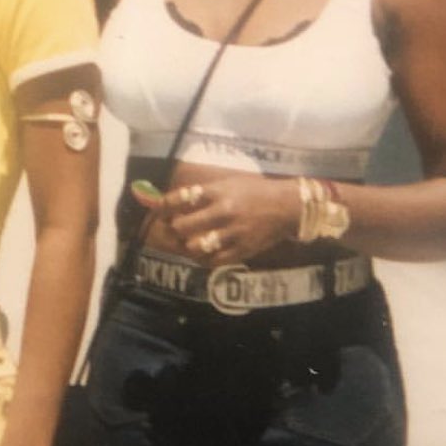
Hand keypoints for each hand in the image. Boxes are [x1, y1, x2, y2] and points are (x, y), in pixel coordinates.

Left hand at [157, 173, 300, 263]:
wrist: (288, 206)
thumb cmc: (254, 192)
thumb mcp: (228, 184)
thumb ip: (202, 192)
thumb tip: (173, 199)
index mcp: (218, 192)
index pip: (181, 198)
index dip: (163, 205)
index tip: (157, 209)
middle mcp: (224, 212)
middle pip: (183, 226)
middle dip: (173, 228)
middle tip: (171, 228)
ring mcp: (233, 233)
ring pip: (196, 246)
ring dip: (186, 245)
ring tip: (186, 242)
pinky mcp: (243, 250)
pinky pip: (213, 261)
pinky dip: (202, 259)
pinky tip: (201, 253)